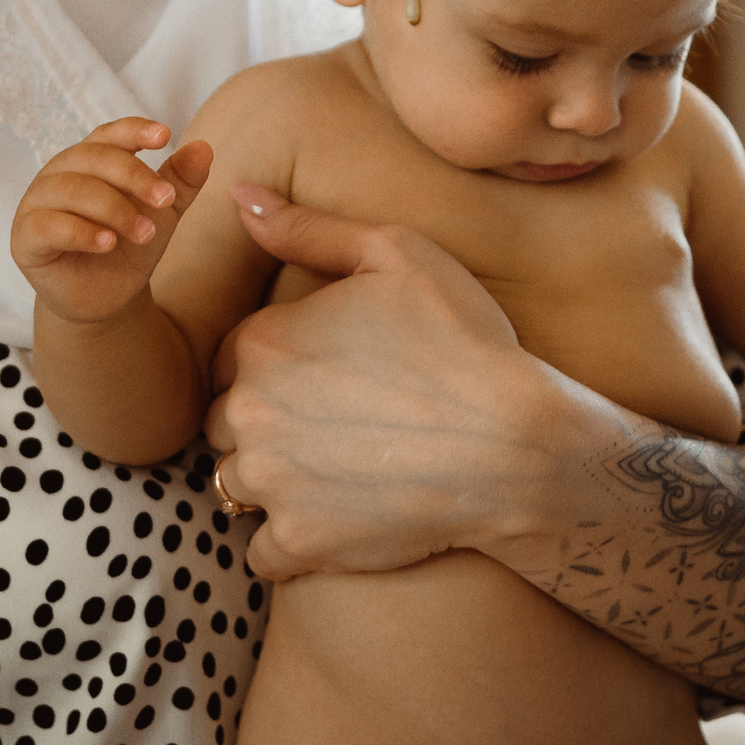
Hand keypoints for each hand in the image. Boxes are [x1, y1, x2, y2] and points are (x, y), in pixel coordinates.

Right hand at [10, 118, 211, 324]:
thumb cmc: (131, 246)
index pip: (108, 135)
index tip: (165, 136)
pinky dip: (81, 232)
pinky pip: (48, 226)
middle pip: (93, 158)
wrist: (110, 297)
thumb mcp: (163, 213)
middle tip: (166, 201)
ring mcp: (37, 204)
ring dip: (115, 209)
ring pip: (72, 190)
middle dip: (134, 176)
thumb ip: (181, 181)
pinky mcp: (25, 239)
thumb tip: (204, 147)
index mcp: (90, 160)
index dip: (134, 131)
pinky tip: (108, 243)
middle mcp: (58, 174)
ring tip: (145, 233)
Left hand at [204, 183, 582, 579]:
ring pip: (239, 483)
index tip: (333, 373)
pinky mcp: (299, 543)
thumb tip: (240, 195)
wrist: (516, 442)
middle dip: (269, 422)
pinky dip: (294, 538)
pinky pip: (263, 550)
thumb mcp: (397, 255)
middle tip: (341, 421)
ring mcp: (270, 484)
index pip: (234, 358)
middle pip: (228, 422)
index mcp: (263, 341)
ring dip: (277, 479)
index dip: (281, 364)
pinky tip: (344, 513)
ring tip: (344, 467)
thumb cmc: (464, 340)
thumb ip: (309, 228)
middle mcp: (249, 413)